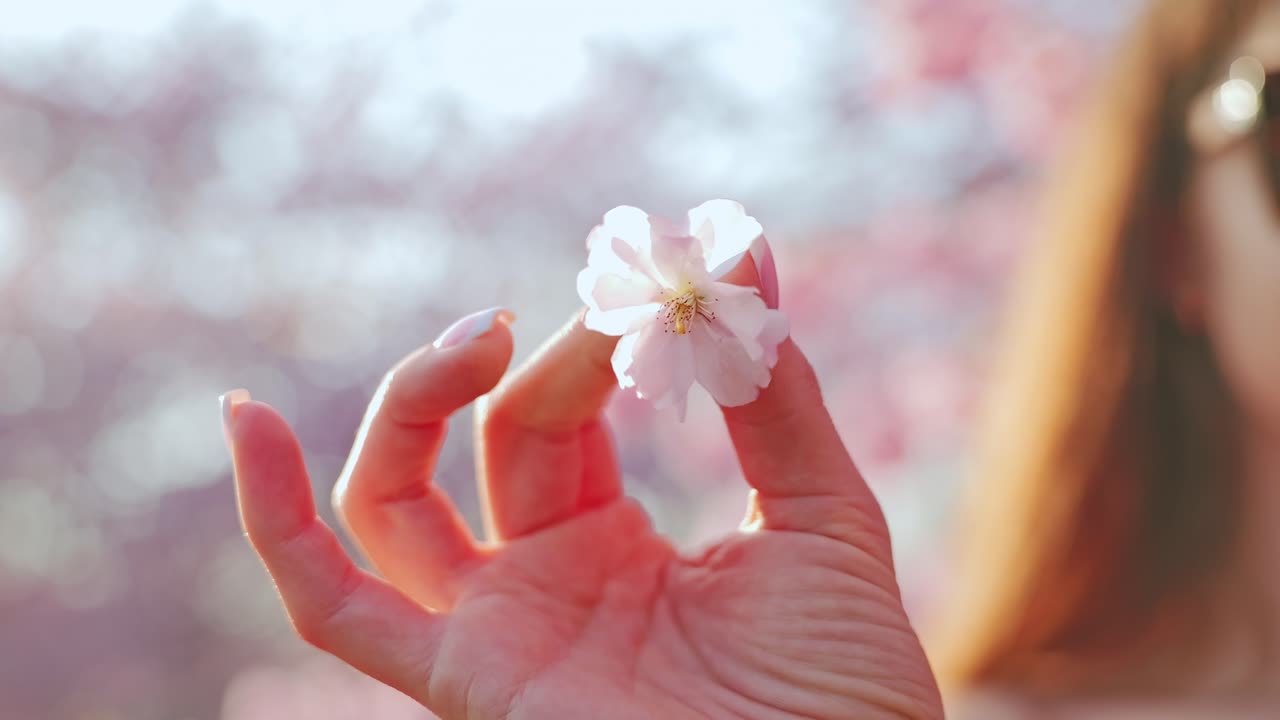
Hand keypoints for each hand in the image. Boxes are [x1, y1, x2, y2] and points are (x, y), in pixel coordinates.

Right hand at [222, 301, 942, 718]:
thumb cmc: (844, 689)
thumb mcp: (821, 518)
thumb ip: (776, 395)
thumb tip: (749, 252)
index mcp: (611, 543)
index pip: (561, 415)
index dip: (593, 348)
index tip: (658, 293)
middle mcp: (539, 581)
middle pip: (485, 440)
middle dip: (533, 362)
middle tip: (596, 309)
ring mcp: (496, 632)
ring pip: (388, 508)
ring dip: (410, 405)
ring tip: (477, 335)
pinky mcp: (468, 682)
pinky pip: (335, 609)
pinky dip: (275, 523)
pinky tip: (246, 421)